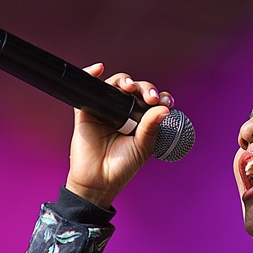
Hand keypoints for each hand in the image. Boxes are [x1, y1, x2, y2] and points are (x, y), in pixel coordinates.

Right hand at [65, 63, 173, 208]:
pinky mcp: (87, 111)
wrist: (98, 181)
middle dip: (145, 89)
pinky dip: (91, 75)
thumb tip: (164, 109)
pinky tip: (98, 70)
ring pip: (115, 86)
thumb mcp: (143, 148)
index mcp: (141, 121)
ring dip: (124, 80)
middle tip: (150, 98)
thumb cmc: (122, 167)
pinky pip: (89, 89)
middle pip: (135, 89)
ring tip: (128, 87)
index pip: (152, 101)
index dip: (159, 97)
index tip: (166, 102)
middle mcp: (124, 112)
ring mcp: (106, 110)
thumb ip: (151, 127)